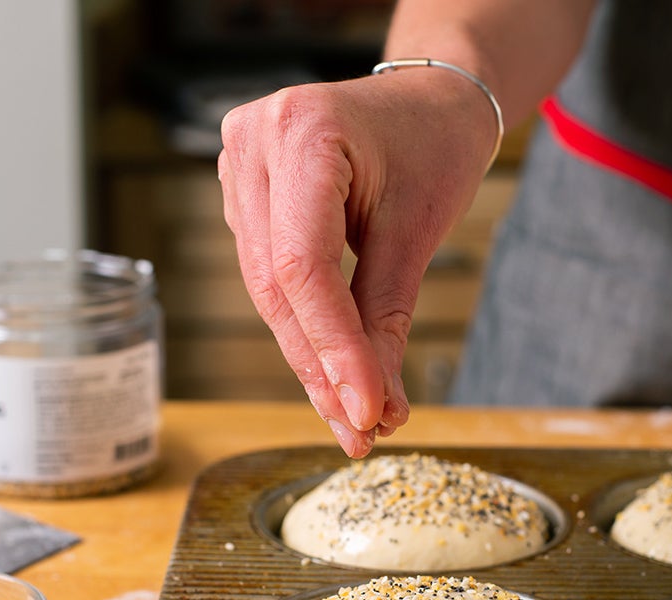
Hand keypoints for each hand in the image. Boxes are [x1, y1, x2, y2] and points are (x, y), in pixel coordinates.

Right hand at [217, 69, 496, 456]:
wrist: (428, 98)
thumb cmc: (433, 143)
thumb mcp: (420, 227)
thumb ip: (387, 314)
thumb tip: (373, 404)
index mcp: (302, 131)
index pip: (303, 266)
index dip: (332, 348)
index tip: (365, 413)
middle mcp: (253, 142)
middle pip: (276, 285)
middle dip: (321, 367)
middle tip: (361, 430)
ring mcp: (238, 164)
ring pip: (267, 289)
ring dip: (312, 356)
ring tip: (356, 412)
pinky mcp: (243, 191)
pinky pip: (267, 273)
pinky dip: (304, 324)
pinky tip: (333, 368)